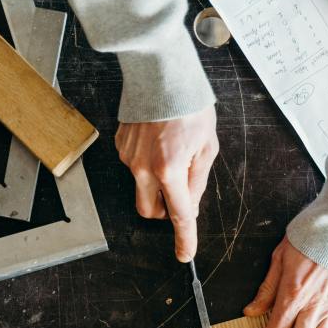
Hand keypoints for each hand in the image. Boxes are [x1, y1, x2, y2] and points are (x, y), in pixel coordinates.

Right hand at [115, 106, 218, 261]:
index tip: (185, 254)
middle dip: (164, 209)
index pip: (178, 215)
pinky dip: (147, 164)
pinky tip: (158, 142)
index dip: (184, 239)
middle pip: (150, 211)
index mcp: (169, 170)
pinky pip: (134, 168)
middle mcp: (143, 168)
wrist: (161, 73)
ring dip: (157, 183)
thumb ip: (197, 182)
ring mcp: (128, 157)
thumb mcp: (207, 147)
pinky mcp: (120, 147)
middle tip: (180, 191)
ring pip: (142, 189)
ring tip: (171, 151)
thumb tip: (190, 207)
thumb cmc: (189, 105)